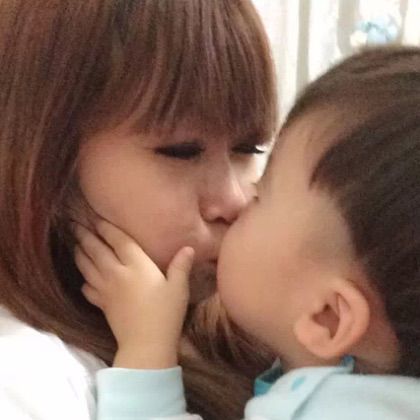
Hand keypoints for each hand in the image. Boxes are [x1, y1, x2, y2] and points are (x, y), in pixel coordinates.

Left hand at [73, 219, 193, 368]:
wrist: (146, 344)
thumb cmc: (166, 313)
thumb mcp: (178, 288)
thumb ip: (181, 266)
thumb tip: (189, 248)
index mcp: (136, 264)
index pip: (118, 240)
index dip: (106, 228)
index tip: (97, 218)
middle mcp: (117, 272)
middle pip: (96, 250)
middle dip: (86, 236)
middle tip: (76, 225)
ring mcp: (106, 289)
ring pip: (87, 267)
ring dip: (80, 254)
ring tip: (76, 245)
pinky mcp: (101, 304)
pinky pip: (87, 289)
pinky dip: (84, 282)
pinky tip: (85, 280)